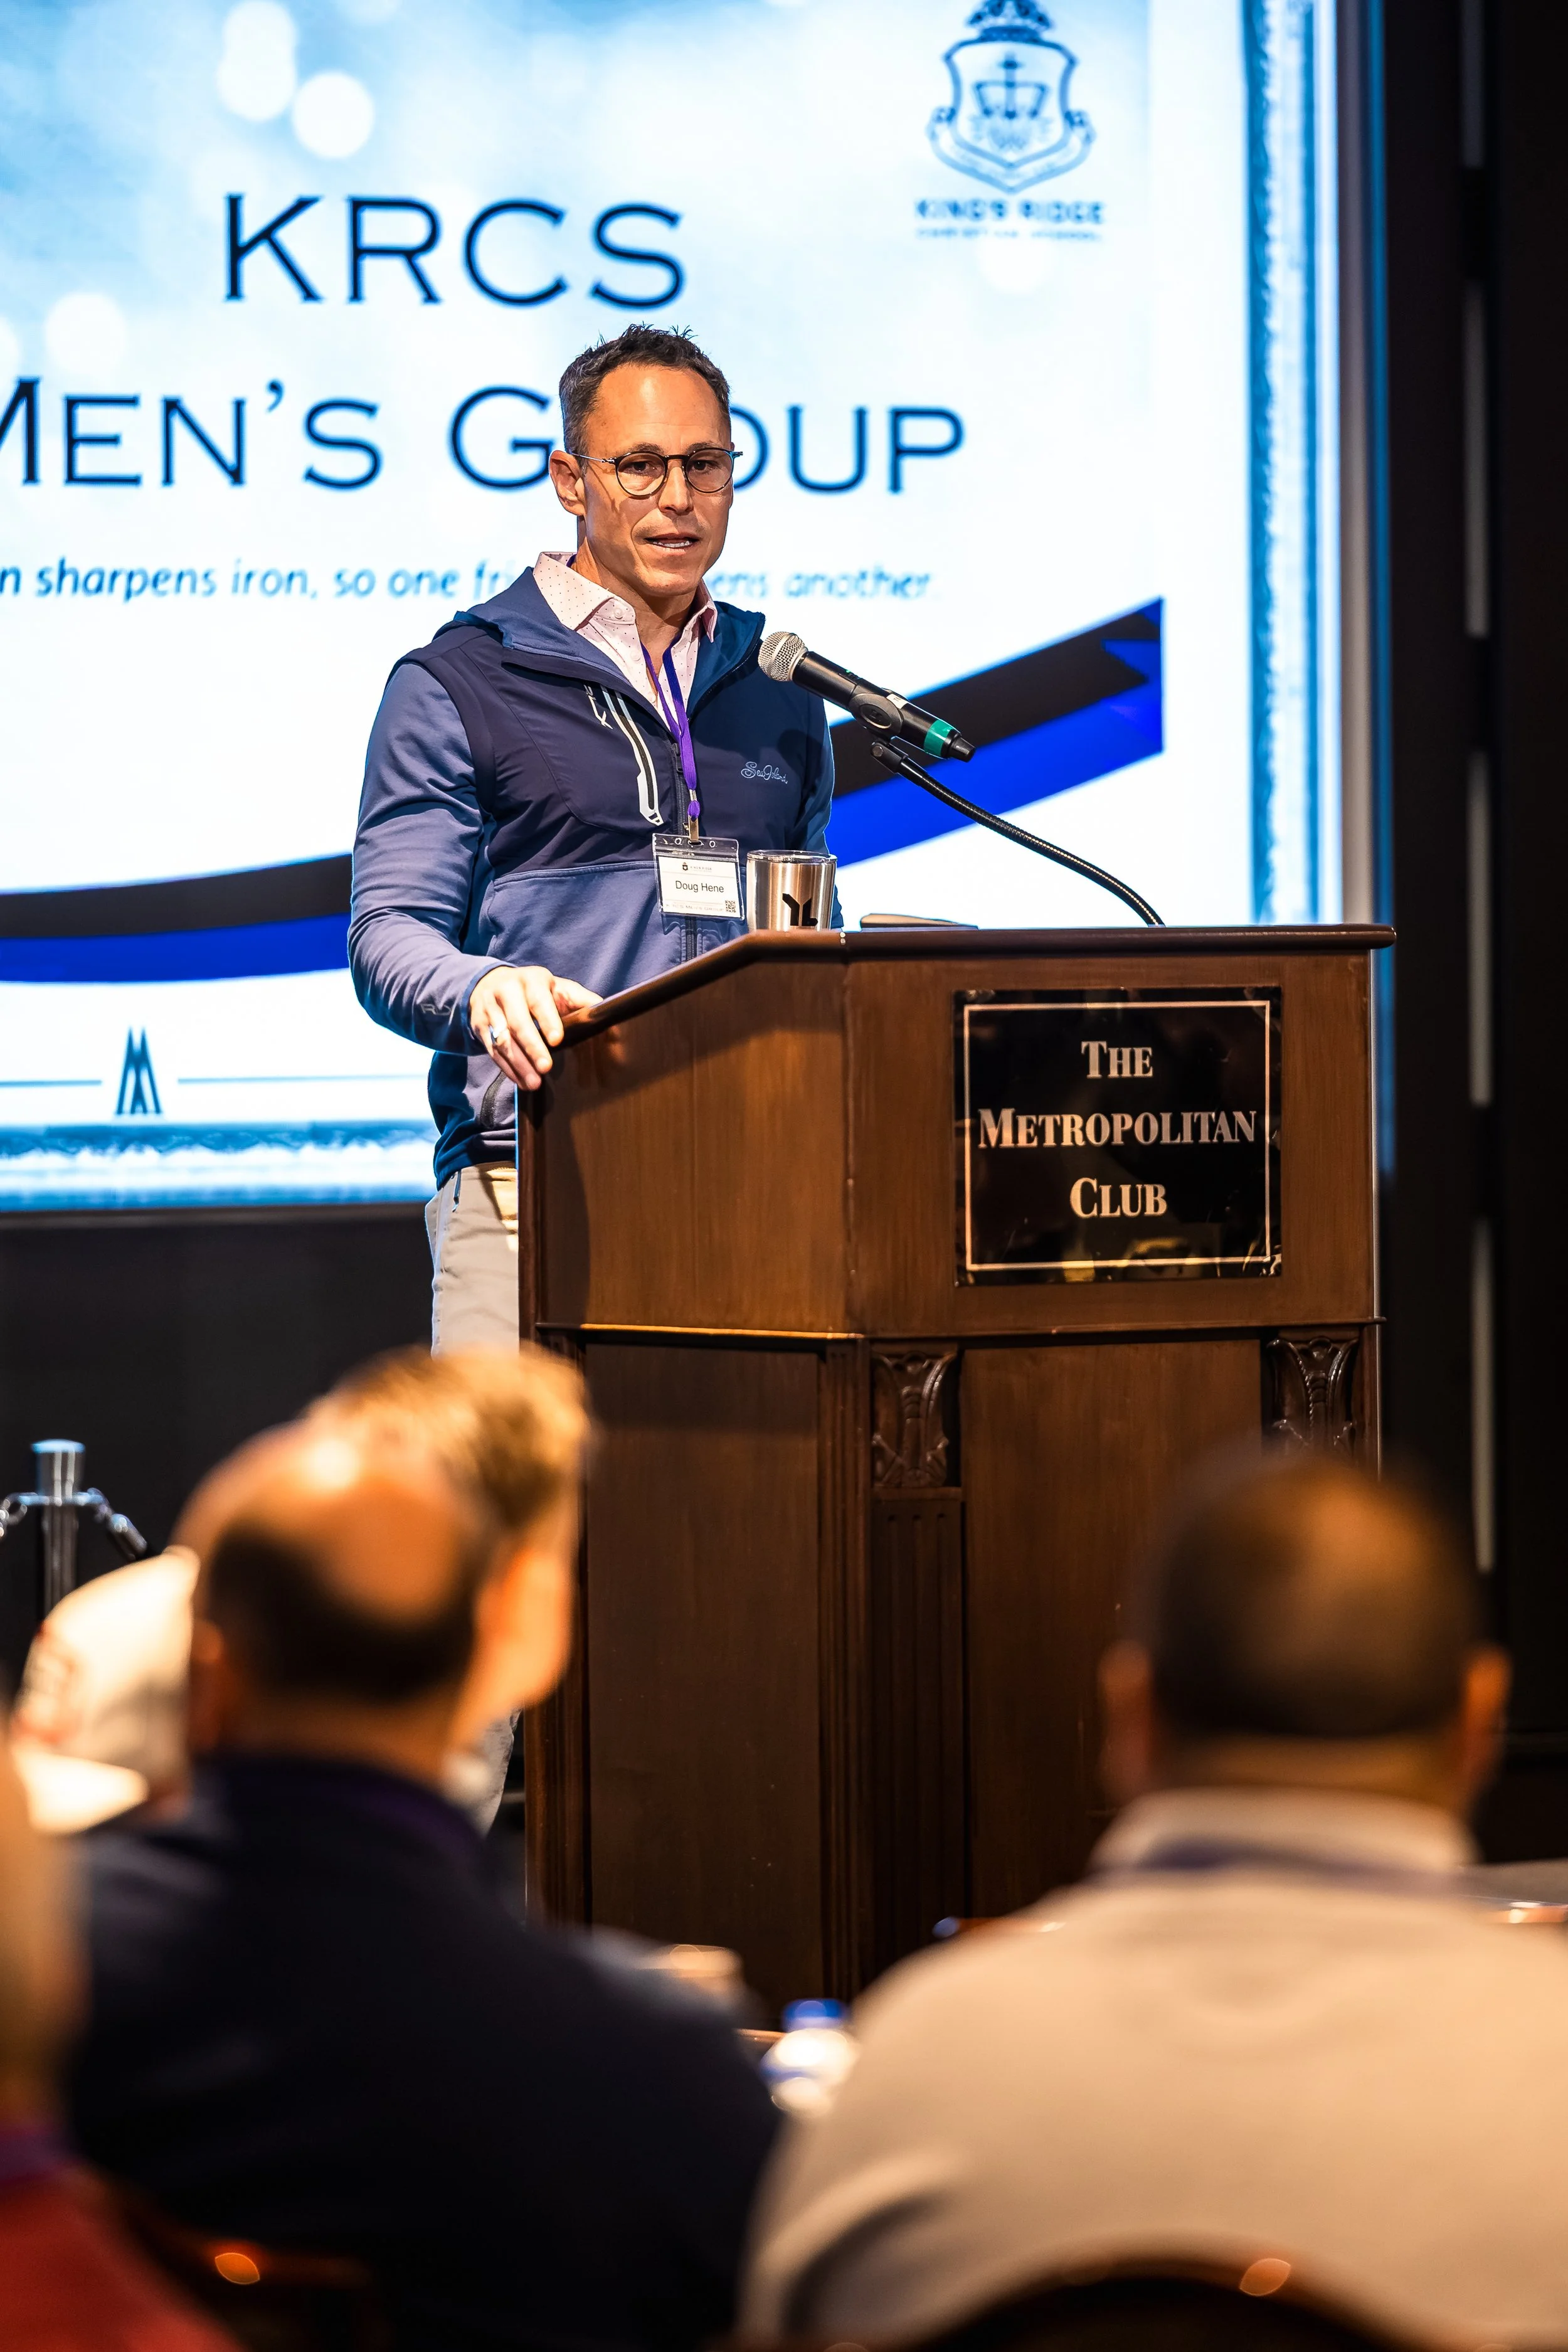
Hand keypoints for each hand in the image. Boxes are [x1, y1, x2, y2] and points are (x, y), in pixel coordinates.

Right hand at [468, 966, 602, 1091]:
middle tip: (546, 1068)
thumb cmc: (534, 989)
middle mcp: (506, 991)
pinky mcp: (480, 1026)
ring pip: (502, 1039)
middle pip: (517, 1022)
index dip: (547, 1020)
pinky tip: (521, 1081)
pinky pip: (492, 1050)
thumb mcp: (557, 987)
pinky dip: (507, 1068)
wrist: (490, 983)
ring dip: (518, 1063)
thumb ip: (580, 1000)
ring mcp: (490, 1009)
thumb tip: (605, 1013)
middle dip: (531, 1047)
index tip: (557, 1039)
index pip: (539, 1001)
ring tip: (534, 1083)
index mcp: (531, 980)